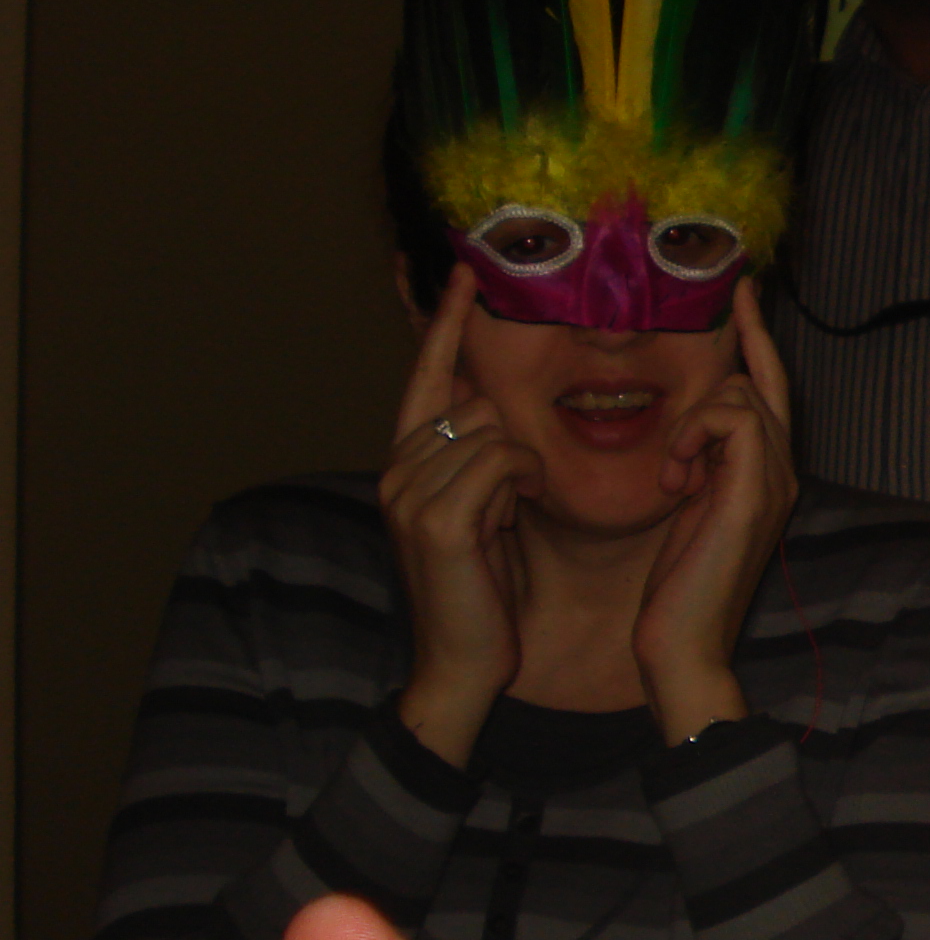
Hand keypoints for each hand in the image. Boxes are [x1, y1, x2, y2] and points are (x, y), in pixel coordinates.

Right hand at [382, 265, 539, 765]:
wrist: (461, 667)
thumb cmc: (483, 593)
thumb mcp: (483, 513)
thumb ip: (482, 461)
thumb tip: (502, 408)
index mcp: (404, 464)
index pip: (425, 376)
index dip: (446, 324)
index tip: (463, 272)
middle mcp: (396, 468)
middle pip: (474, 401)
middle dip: (511, 439)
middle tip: (516, 496)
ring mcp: (410, 491)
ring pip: (492, 428)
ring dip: (521, 468)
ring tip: (511, 517)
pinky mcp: (439, 518)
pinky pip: (502, 460)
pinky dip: (522, 482)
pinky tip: (515, 517)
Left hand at [633, 282, 798, 744]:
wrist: (683, 647)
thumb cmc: (673, 591)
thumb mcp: (684, 511)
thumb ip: (696, 466)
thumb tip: (680, 436)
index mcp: (765, 476)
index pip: (766, 387)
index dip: (755, 336)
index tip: (741, 289)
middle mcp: (780, 471)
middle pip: (757, 382)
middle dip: (724, 373)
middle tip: (698, 401)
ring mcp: (774, 479)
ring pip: (741, 395)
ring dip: (693, 425)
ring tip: (674, 479)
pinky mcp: (755, 490)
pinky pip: (730, 416)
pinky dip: (695, 436)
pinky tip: (677, 480)